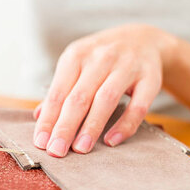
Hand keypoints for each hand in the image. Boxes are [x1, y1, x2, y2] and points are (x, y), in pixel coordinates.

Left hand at [33, 24, 175, 156]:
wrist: (143, 38)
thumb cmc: (100, 59)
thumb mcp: (77, 65)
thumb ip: (60, 90)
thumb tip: (39, 116)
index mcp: (76, 56)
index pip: (58, 93)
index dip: (49, 119)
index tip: (41, 143)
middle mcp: (101, 58)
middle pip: (79, 97)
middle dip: (66, 127)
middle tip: (57, 151)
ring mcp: (127, 66)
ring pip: (106, 99)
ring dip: (92, 126)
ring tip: (80, 149)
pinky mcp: (150, 77)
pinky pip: (138, 106)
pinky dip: (125, 124)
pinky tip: (112, 141)